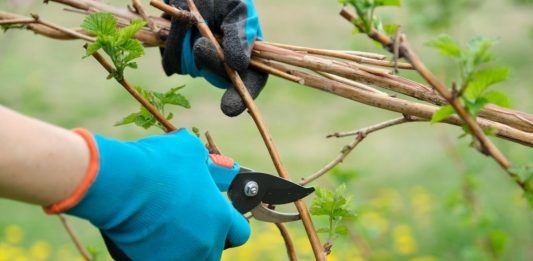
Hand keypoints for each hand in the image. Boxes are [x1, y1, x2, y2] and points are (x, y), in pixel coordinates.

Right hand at [45, 129, 249, 259]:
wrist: (122, 182)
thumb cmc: (159, 163)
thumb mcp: (190, 150)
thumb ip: (206, 162)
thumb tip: (208, 163)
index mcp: (220, 217)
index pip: (240, 232)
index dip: (230, 224)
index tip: (219, 217)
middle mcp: (206, 241)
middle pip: (215, 249)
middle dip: (205, 237)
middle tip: (188, 222)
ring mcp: (182, 256)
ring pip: (192, 258)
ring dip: (185, 248)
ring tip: (168, 230)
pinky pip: (164, 259)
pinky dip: (160, 252)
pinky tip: (148, 237)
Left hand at [161, 0, 268, 116]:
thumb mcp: (236, 8)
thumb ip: (240, 34)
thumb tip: (239, 65)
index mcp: (247, 51)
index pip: (252, 80)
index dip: (241, 97)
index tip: (228, 109)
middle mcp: (225, 62)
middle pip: (219, 78)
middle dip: (210, 62)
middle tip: (201, 43)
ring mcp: (200, 62)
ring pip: (191, 69)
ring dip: (185, 42)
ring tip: (187, 18)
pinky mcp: (178, 59)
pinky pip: (171, 63)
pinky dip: (171, 41)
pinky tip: (176, 22)